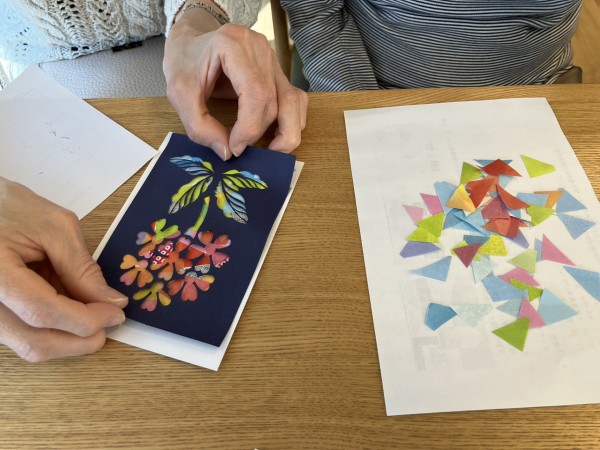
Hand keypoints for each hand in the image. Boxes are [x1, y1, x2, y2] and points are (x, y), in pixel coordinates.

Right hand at [0, 177, 127, 361]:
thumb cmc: (9, 208)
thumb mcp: (54, 228)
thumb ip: (82, 268)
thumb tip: (112, 302)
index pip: (42, 312)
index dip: (85, 319)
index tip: (116, 313)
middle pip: (34, 342)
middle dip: (81, 338)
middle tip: (110, 321)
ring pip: (28, 345)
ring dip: (69, 336)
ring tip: (93, 312)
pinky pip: (23, 334)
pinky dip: (54, 329)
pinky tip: (72, 309)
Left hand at [164, 12, 307, 159]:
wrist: (190, 41)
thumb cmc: (183, 62)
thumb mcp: (179, 94)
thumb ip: (199, 126)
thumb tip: (227, 152)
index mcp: (233, 44)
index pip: (256, 93)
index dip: (249, 127)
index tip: (234, 147)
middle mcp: (259, 48)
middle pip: (274, 100)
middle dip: (260, 132)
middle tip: (241, 148)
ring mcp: (272, 58)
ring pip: (292, 101)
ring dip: (287, 131)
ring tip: (272, 151)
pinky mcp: (277, 71)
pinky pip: (295, 99)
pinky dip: (291, 121)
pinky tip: (277, 136)